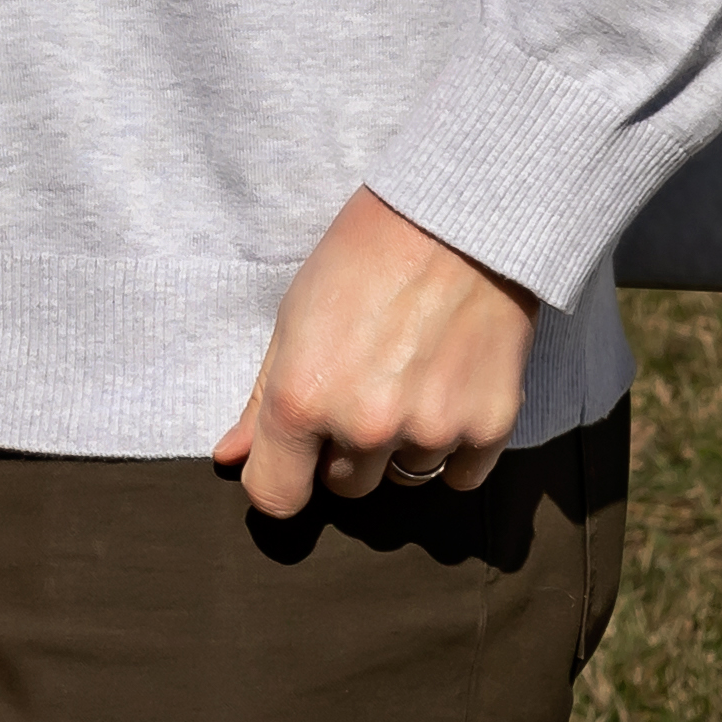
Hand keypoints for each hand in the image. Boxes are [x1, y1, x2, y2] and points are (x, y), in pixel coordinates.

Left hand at [216, 187, 537, 516]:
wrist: (454, 224)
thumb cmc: (359, 263)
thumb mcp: (291, 322)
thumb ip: (260, 402)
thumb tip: (231, 458)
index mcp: (302, 401)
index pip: (277, 498)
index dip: (280, 481)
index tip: (292, 463)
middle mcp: (365, 426)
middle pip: (346, 487)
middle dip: (346, 452)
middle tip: (361, 390)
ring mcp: (432, 430)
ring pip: (403, 478)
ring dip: (401, 448)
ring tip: (408, 382)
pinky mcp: (491, 426)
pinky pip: (460, 476)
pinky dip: (453, 449)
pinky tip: (448, 395)